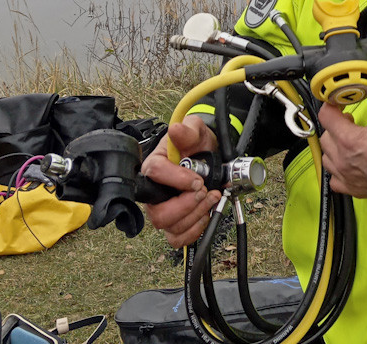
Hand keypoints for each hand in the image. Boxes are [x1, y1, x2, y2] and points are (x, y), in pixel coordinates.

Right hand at [142, 116, 222, 248]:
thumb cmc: (196, 142)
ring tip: (211, 198)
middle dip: (187, 205)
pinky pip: (178, 238)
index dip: (177, 179)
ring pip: (171, 227)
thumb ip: (187, 130)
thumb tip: (176, 129)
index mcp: (154, 165)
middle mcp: (155, 191)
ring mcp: (164, 209)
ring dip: (196, 215)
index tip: (197, 180)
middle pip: (159, 213)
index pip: (155, 174)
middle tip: (205, 192)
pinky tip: (205, 214)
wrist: (208, 153)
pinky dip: (194, 230)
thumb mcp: (195, 130)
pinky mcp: (176, 222)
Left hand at [318, 81, 366, 197]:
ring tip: (350, 140)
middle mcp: (344, 160)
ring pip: (328, 158)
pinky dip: (338, 170)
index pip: (326, 116)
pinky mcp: (354, 189)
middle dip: (336, 126)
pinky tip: (349, 162)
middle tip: (350, 121)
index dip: (332, 105)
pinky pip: (334, 179)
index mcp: (349, 139)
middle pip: (326, 136)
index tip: (339, 104)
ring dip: (335, 147)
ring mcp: (347, 177)